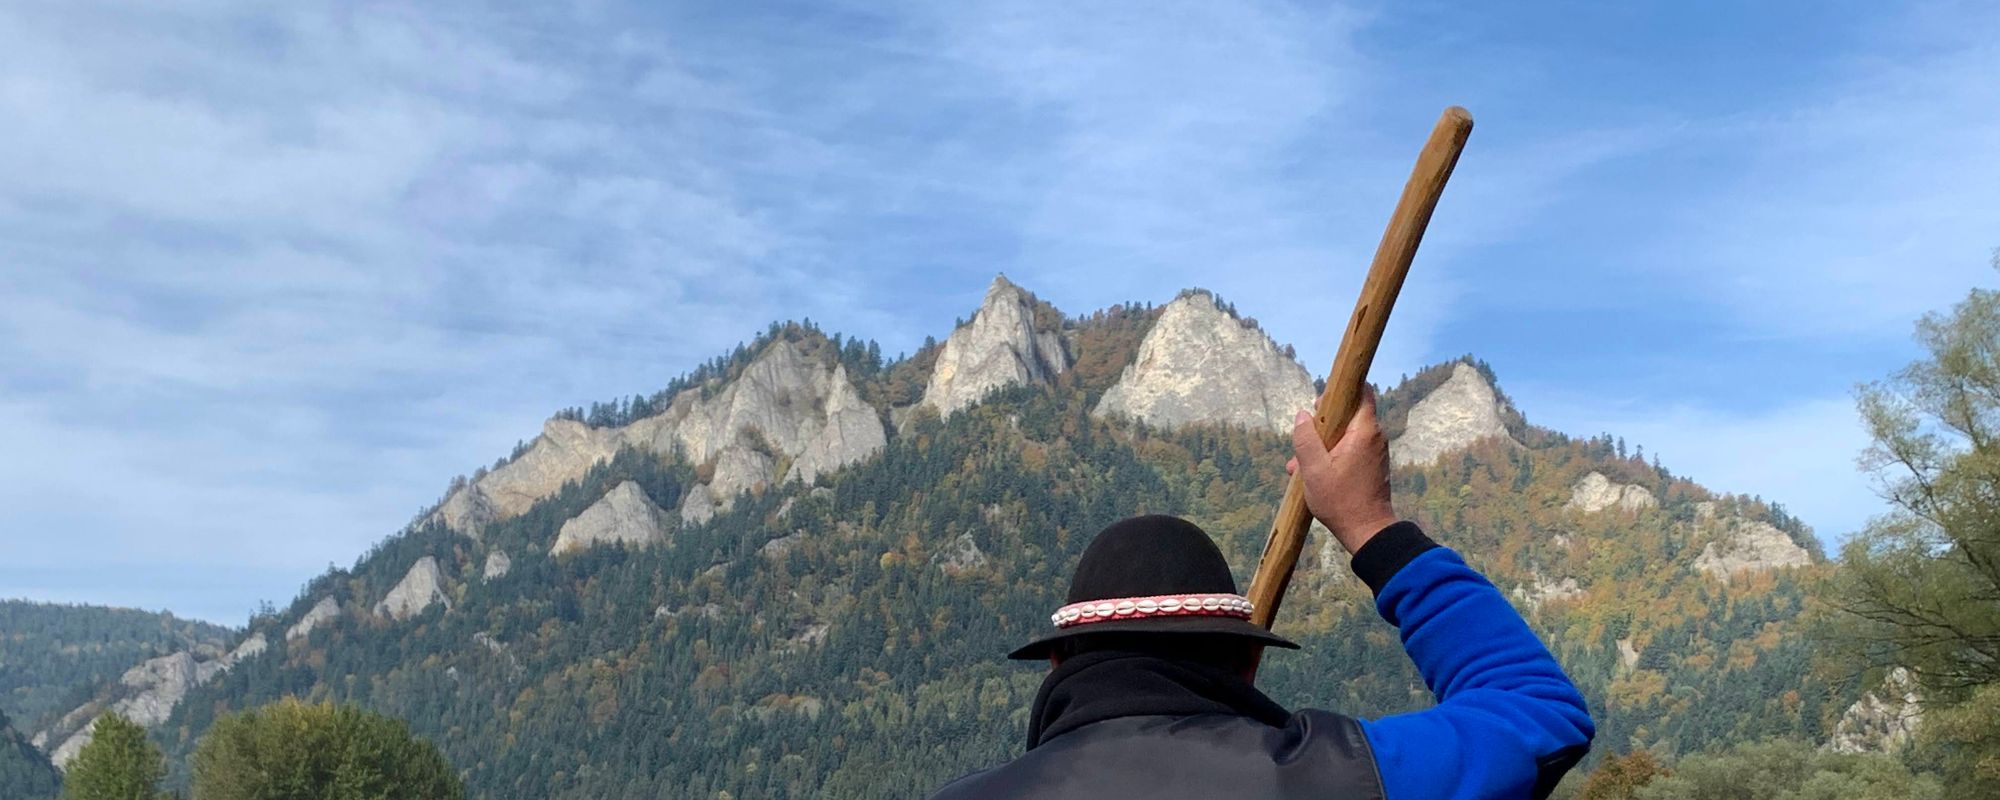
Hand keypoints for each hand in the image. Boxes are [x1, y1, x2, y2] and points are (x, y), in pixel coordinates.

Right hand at [1286, 387, 1397, 554]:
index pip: (1361, 392)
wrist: (1368, 532)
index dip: (1340, 391)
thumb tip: (1303, 415)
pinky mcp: (1371, 465)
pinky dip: (1331, 456)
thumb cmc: (1341, 501)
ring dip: (1321, 445)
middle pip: (1347, 414)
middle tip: (1302, 442)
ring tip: (1298, 466)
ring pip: (1344, 435)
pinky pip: (1349, 450)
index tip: (1320, 404)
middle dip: (1321, 425)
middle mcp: (1374, 437)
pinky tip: (1311, 475)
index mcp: (1364, 431)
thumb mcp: (1314, 470)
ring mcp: (1374, 452)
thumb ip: (1305, 439)